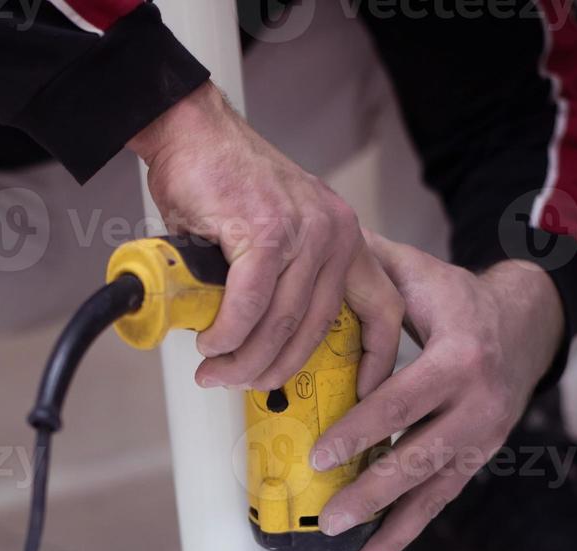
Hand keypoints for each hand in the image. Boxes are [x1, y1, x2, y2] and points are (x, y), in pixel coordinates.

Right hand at [128, 83, 403, 395]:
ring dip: (244, 358)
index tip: (362, 392)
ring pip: (281, 324)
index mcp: (345, 238)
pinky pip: (250, 305)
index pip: (384, 308)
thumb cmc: (223, 183)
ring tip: (216, 369)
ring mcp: (304, 231)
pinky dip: (227, 333)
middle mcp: (335, 234)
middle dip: (275, 371)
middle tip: (240, 384)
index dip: (377, 358)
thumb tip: (263, 345)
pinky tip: (211, 342)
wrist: (191, 132)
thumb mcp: (274, 236)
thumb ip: (282, 283)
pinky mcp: (266, 231)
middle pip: (317, 330)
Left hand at [314, 232, 566, 550]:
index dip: (360, 431)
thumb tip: (312, 249)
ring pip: (432, 489)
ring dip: (389, 525)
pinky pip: (441, 500)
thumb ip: (370, 265)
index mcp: (461, 357)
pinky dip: (408, 532)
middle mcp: (479, 404)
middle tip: (327, 516)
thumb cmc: (457, 298)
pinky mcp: (478, 458)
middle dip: (371, 491)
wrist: (525, 323)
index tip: (319, 454)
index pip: (403, 403)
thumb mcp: (421, 272)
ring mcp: (483, 438)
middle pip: (419, 457)